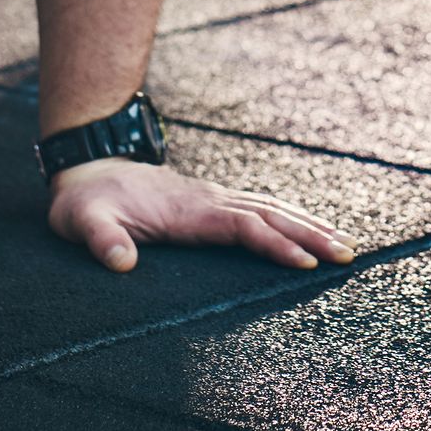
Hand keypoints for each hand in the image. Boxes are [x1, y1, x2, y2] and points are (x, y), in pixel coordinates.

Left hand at [46, 158, 354, 273]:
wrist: (88, 167)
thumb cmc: (85, 202)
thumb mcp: (82, 222)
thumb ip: (101, 241)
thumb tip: (121, 264)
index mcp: (189, 210)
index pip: (243, 226)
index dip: (275, 245)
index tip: (306, 263)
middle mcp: (210, 201)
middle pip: (271, 215)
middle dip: (311, 234)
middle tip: (348, 255)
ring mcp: (214, 199)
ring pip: (272, 209)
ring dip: (309, 225)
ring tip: (345, 244)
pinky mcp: (212, 204)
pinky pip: (261, 209)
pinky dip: (291, 219)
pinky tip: (309, 230)